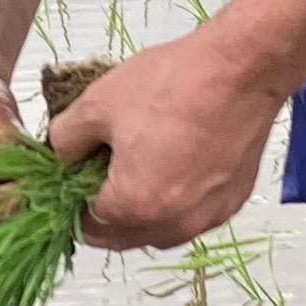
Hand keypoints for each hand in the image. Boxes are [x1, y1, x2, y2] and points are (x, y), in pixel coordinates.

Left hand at [48, 30, 288, 250]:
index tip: (74, 174)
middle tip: (100, 169)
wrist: (242, 69)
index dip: (72, 200)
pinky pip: (191, 216)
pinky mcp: (232, 203)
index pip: (85, 225)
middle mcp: (173, 225)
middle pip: (121, 236)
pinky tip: (173, 164)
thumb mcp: (96, 104)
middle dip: (104, 211)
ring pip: (158, 231)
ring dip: (140, 210)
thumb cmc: (172, 84)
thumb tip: (62, 156)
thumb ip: (65, 140)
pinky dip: (175, 202)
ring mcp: (207, 217)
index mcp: (134, 206)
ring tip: (138, 164)